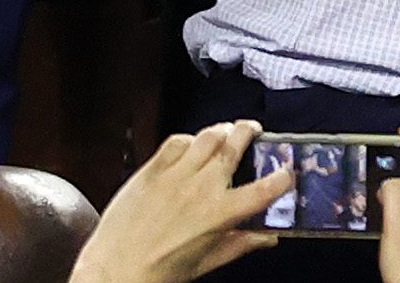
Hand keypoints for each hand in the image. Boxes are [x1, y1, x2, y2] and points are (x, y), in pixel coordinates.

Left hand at [66, 122, 281, 282]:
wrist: (113, 271)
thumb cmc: (156, 272)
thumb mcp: (207, 263)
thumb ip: (240, 245)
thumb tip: (265, 238)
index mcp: (221, 213)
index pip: (267, 188)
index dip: (284, 177)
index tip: (286, 174)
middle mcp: (202, 188)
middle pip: (236, 143)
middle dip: (249, 131)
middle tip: (253, 130)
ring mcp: (175, 175)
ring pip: (208, 136)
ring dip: (221, 130)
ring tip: (224, 132)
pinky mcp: (151, 171)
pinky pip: (175, 142)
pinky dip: (188, 139)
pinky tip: (189, 146)